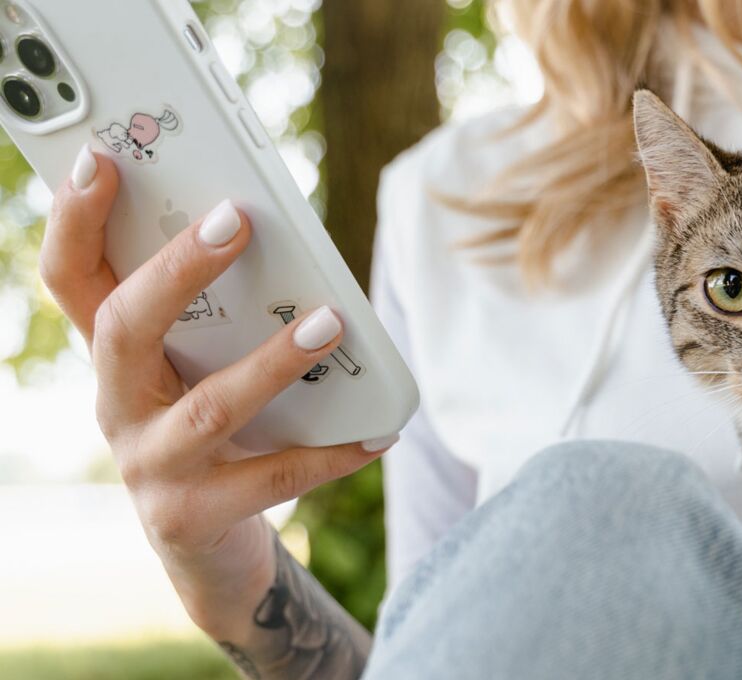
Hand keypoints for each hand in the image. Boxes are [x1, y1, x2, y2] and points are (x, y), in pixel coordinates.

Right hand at [39, 145, 395, 640]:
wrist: (205, 544)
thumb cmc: (212, 427)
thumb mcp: (197, 367)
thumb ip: (216, 313)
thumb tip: (274, 233)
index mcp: (113, 357)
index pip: (71, 279)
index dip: (74, 219)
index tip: (101, 159)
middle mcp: (116, 406)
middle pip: (124, 328)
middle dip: (178, 271)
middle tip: (236, 220)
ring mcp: (150, 466)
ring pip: (210, 407)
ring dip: (274, 361)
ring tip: (330, 324)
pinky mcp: (193, 516)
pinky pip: (272, 480)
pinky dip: (330, 454)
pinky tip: (377, 432)